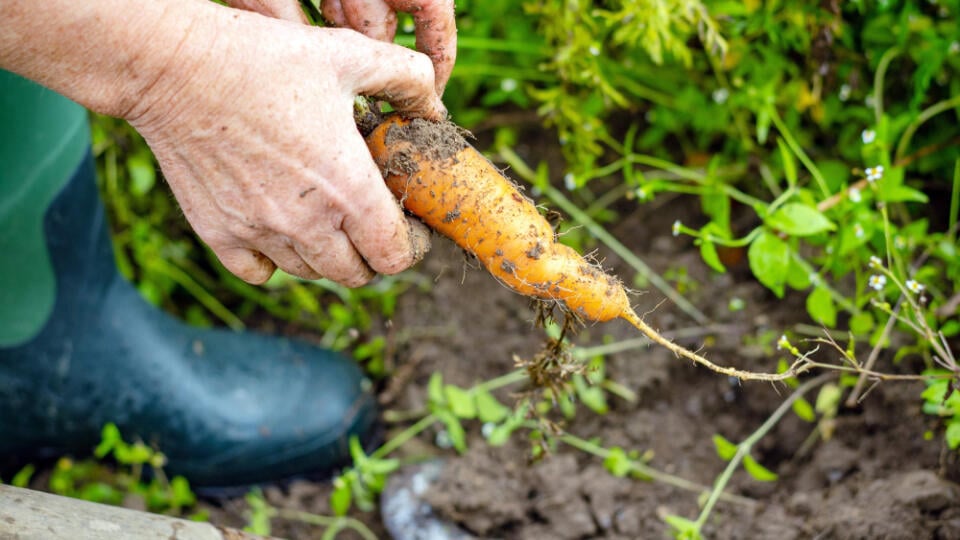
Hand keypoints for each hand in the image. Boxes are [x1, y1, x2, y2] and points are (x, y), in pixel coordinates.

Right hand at [130, 3, 443, 285]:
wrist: (175, 66)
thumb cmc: (266, 59)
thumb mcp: (351, 55)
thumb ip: (408, 79)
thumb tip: (434, 109)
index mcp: (348, 190)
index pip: (395, 257)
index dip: (412, 246)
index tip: (411, 225)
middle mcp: (306, 225)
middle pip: (356, 275)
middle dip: (374, 254)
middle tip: (372, 222)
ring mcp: (259, 234)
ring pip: (311, 273)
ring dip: (328, 255)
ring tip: (328, 217)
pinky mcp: (218, 234)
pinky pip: (260, 273)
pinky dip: (276, 260)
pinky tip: (279, 226)